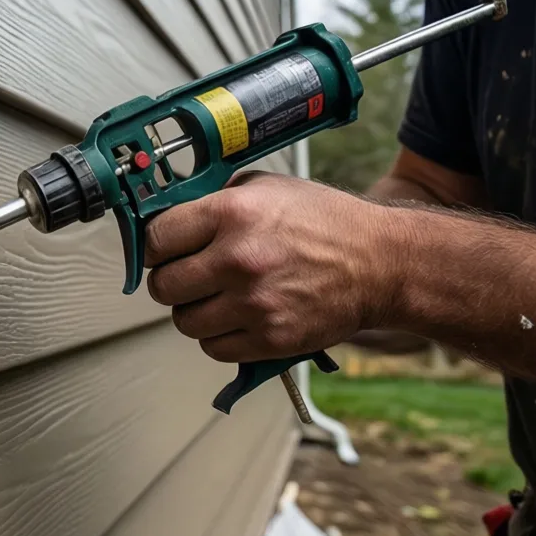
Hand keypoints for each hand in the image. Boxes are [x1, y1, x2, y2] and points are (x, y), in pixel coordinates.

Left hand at [144, 172, 401, 363]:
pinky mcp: (269, 339)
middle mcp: (238, 259)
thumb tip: (169, 216)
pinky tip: (237, 317)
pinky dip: (219, 337)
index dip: (155, 247)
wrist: (380, 263)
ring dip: (195, 312)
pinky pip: (213, 348)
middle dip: (171, 281)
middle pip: (162, 287)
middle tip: (189, 277)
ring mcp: (253, 304)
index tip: (162, 250)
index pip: (156, 239)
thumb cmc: (324, 222)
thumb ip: (215, 199)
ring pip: (184, 322)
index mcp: (232, 213)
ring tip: (217, 298)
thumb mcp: (267, 187)